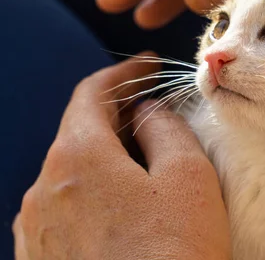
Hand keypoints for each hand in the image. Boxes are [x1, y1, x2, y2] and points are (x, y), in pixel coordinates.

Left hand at [13, 56, 230, 259]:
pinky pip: (65, 206)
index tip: (148, 66)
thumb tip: (145, 111)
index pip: (92, 94)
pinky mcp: (41, 259)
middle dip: (117, 114)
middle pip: (78, 131)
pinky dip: (93, 189)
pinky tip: (124, 203)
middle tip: (156, 111)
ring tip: (146, 159)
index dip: (123, 73)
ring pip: (71, 171)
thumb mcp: (187, 175)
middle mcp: (42, 190)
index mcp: (76, 158)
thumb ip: (164, 127)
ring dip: (106, 154)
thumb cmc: (175, 253)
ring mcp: (35, 229)